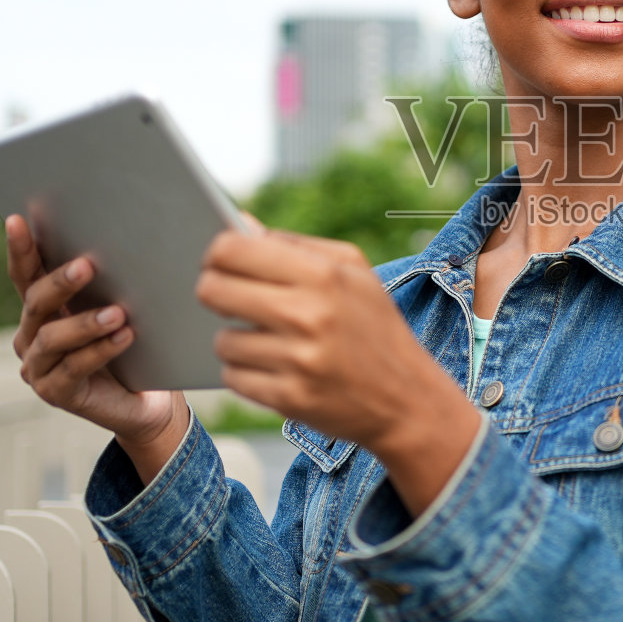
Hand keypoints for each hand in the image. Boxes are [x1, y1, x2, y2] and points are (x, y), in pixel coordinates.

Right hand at [5, 215, 185, 476]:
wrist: (148, 399)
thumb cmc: (135, 345)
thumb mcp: (120, 306)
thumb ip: (110, 281)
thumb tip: (124, 237)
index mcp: (42, 309)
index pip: (26, 275)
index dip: (20, 249)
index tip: (18, 220)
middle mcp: (31, 336)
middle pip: (36, 303)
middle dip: (60, 282)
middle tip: (88, 265)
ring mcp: (39, 367)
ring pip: (52, 337)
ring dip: (85, 323)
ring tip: (119, 312)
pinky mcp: (56, 393)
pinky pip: (74, 368)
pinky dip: (100, 350)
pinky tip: (124, 337)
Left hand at [197, 229, 480, 513]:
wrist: (408, 399)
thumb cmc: (375, 326)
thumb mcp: (353, 273)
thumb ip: (296, 246)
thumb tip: (240, 222)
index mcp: (324, 274)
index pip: (233, 250)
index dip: (217, 254)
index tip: (220, 262)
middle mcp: (308, 315)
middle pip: (214, 291)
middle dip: (215, 293)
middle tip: (229, 299)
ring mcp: (298, 360)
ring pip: (222, 340)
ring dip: (237, 340)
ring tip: (268, 341)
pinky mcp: (289, 398)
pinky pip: (233, 377)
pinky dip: (246, 374)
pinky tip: (275, 368)